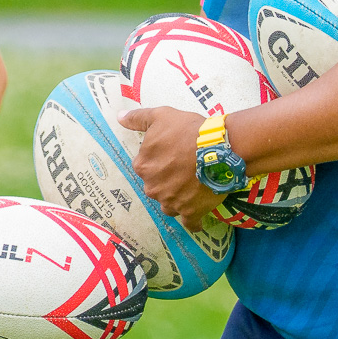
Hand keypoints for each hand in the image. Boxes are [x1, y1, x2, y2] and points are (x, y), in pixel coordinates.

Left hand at [118, 105, 225, 230]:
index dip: (160, 159)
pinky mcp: (190, 213)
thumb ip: (138, 119)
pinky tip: (197, 214)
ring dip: (177, 198)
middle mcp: (152, 188)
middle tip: (185, 168)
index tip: (173, 153)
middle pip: (156, 186)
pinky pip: (189, 222)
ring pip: (170, 204)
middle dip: (167, 180)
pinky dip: (193, 220)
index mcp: (142, 166)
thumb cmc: (188, 130)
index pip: (145, 165)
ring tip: (193, 187)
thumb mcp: (161, 116)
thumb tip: (119, 118)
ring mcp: (171, 202)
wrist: (218, 148)